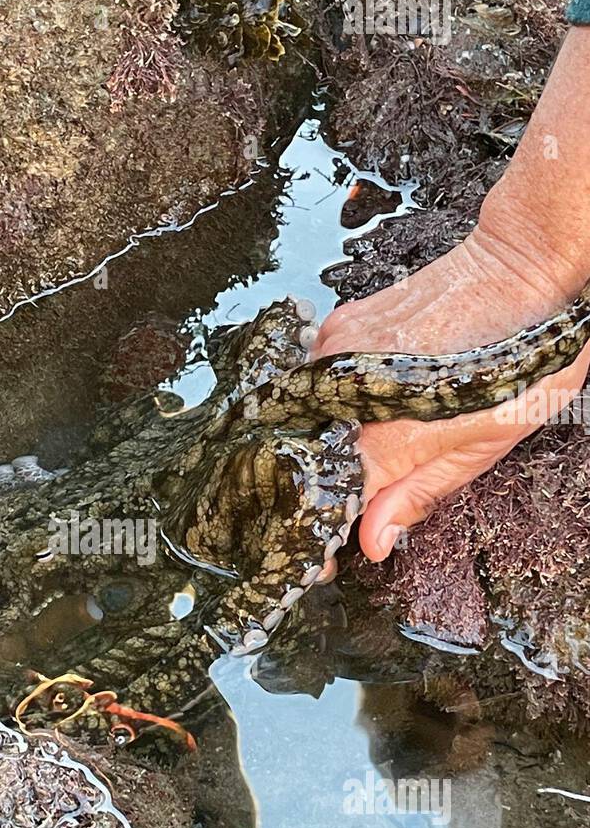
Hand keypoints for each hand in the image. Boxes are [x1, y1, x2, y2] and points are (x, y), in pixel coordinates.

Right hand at [311, 231, 589, 561]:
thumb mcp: (484, 444)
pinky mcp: (335, 327)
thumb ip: (420, 494)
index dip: (324, 534)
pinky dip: (330, 397)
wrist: (518, 270)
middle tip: (349, 497)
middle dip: (319, 488)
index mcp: (386, 439)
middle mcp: (345, 396)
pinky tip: (364, 395)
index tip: (322, 557)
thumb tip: (372, 542)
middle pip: (308, 462)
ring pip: (305, 419)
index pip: (329, 504)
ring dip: (324, 439)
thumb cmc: (520, 359)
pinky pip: (313, 378)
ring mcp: (332, 355)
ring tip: (365, 438)